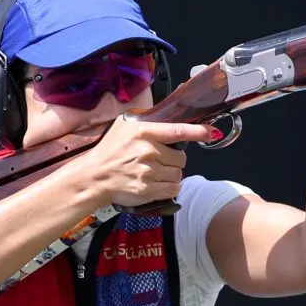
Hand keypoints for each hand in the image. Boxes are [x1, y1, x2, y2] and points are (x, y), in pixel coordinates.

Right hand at [83, 116, 218, 206]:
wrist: (93, 177)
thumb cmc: (109, 150)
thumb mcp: (124, 126)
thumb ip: (147, 121)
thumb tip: (171, 115)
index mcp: (144, 132)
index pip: (178, 130)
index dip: (198, 131)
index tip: (212, 132)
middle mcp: (148, 151)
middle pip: (182, 157)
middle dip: (175, 160)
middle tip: (160, 161)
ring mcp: (148, 172)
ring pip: (178, 174)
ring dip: (171, 174)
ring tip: (154, 173)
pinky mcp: (148, 190)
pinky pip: (173, 189)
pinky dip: (169, 187)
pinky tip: (156, 183)